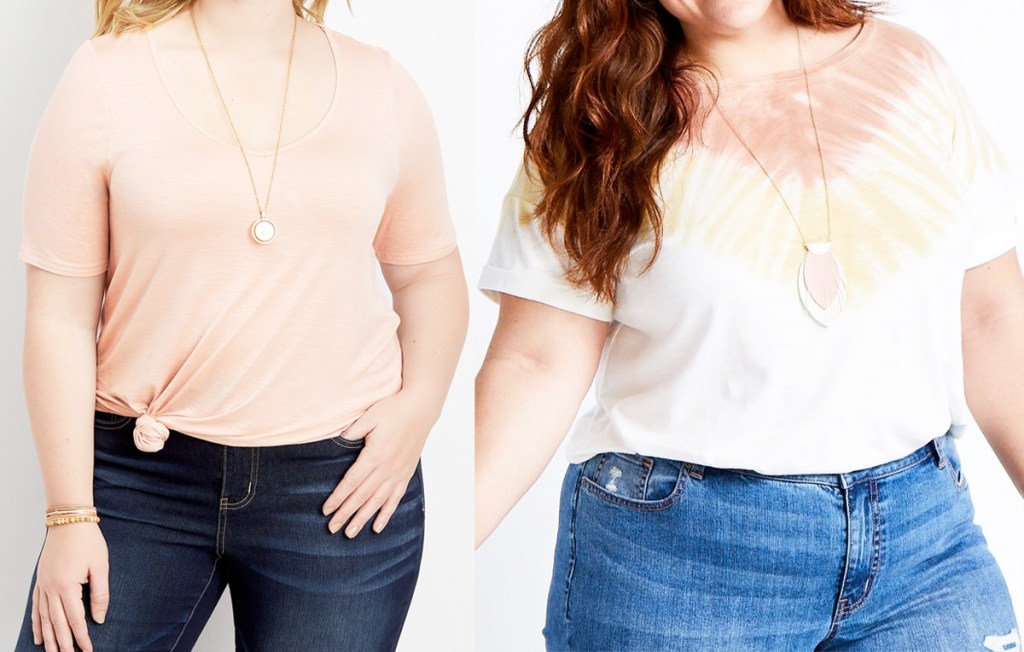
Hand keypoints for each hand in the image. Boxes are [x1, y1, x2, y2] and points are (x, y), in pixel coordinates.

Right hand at [32, 522, 108, 651]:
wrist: (69, 520)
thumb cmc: (88, 541)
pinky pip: (36, 607)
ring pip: (45, 618)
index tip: (87, 650)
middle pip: (58, 623)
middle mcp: (51, 589)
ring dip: (49, 638)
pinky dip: (37, 623)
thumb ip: (100, 594)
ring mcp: (43, 585)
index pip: (76, 619)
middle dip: (64, 643)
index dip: (82, 637)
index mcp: (68, 586)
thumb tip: (99, 618)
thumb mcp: (100, 566)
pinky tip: (39, 635)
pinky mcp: (40, 581)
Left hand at [322, 391, 433, 536]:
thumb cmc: (393, 410)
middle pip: (362, 497)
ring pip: (377, 502)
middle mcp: (386, 469)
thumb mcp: (369, 417)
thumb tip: (337, 441)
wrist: (421, 409)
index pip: (351, 482)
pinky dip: (386, 514)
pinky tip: (377, 527)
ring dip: (363, 518)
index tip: (326, 510)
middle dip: (346, 514)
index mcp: (374, 456)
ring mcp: (398, 473)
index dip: (338, 498)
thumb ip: (352, 431)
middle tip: (332, 528)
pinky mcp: (406, 474)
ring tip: (351, 533)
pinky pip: (395, 499)